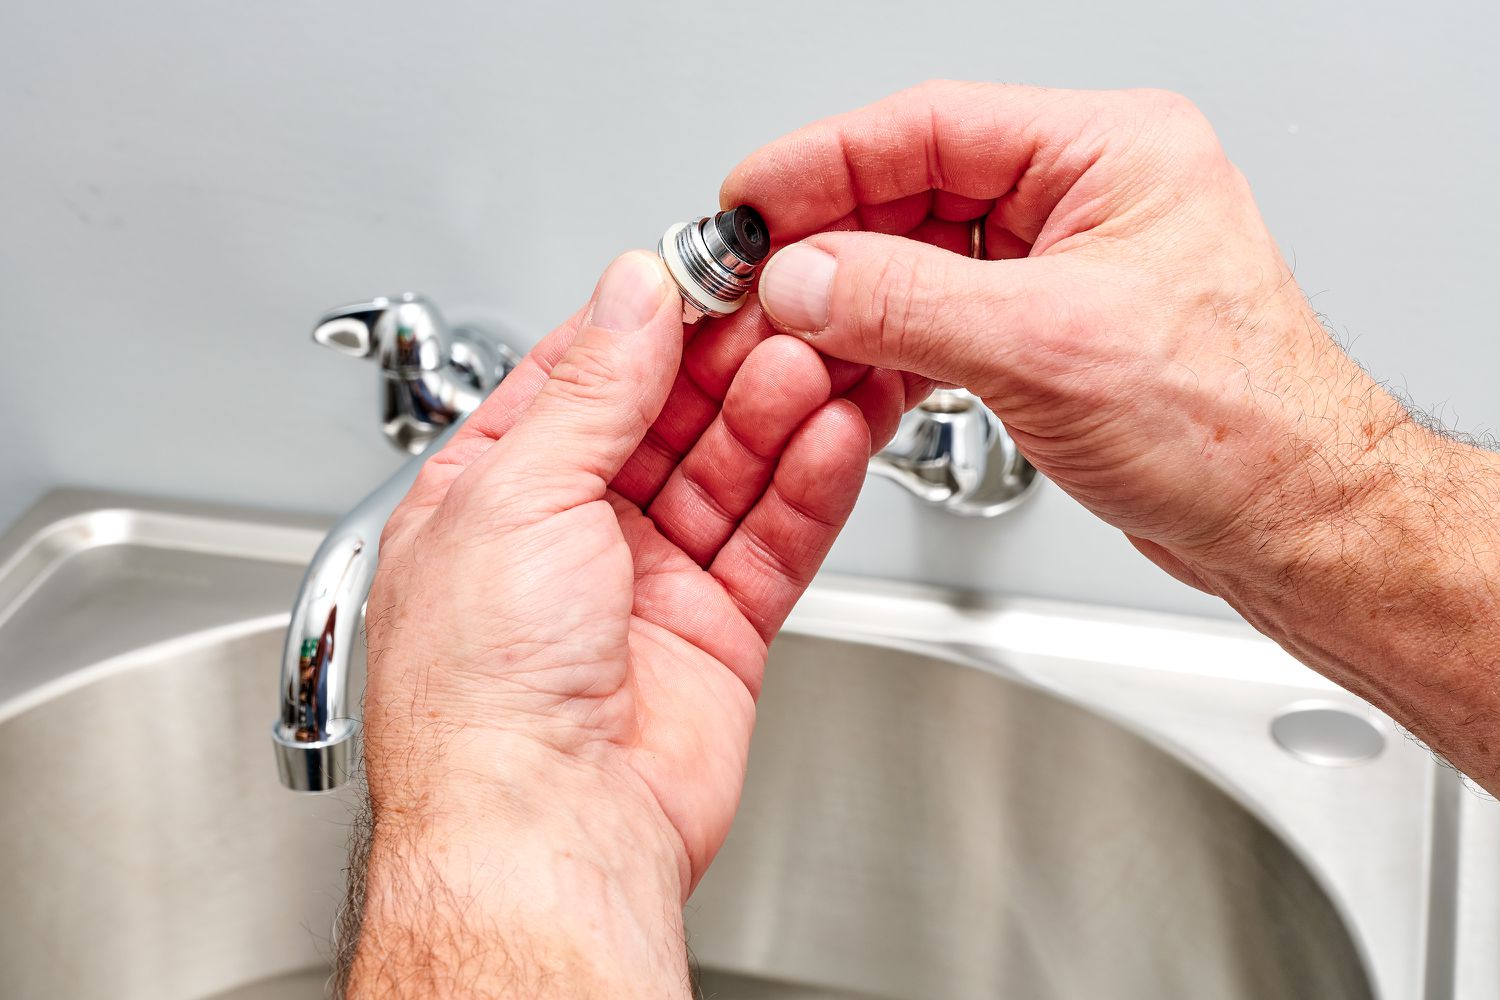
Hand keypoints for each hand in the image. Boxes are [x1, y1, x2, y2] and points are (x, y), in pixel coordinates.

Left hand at [346, 252, 905, 996]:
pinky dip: (809, 487)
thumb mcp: (517, 494)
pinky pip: (772, 541)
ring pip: (730, 476)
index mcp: (494, 497)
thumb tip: (629, 297)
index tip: (713, 272)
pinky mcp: (716, 633)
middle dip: (731, 365)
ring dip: (780, 416)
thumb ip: (589, 390)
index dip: (653, 323)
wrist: (546, 828)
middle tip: (790, 312)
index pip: (583, 379)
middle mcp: (571, 538)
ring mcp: (647, 586)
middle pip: (670, 421)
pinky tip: (838, 436)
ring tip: (826, 361)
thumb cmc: (480, 695)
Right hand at [724, 80, 1412, 591]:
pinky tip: (849, 373)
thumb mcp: (1048, 347)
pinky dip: (889, 348)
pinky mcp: (1052, 333)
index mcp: (1110, 154)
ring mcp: (1067, 268)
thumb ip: (905, 303)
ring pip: (923, 260)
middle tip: (755, 279)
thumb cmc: (1236, 424)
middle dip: (829, 240)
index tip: (751, 201)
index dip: (824, 161)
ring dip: (851, 302)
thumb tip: (803, 277)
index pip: (932, 126)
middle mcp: (1088, 199)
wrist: (1290, 522)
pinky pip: (944, 320)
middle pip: (917, 190)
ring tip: (788, 334)